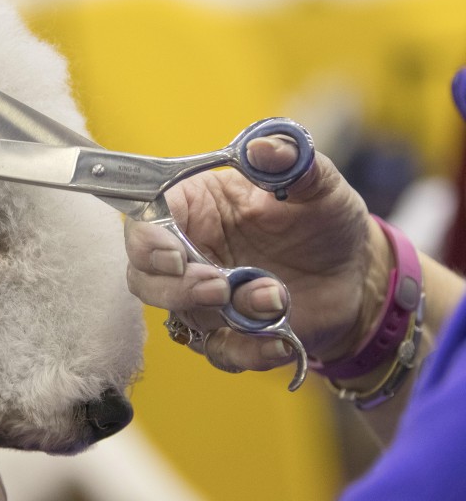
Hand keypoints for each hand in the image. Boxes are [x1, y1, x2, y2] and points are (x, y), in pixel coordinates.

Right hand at [125, 136, 391, 373]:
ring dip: (224, 317)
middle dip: (176, 288)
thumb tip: (262, 147)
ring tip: (276, 300)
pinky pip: (219, 352)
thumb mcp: (318, 184)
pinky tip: (280, 341)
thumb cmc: (325, 219)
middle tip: (220, 286)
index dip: (146, 242)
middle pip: (144, 278)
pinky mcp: (228, 333)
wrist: (356, 272)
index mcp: (196, 207)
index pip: (145, 221)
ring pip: (180, 317)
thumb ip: (291, 162)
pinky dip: (247, 352)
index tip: (174, 255)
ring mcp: (205, 297)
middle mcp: (190, 252)